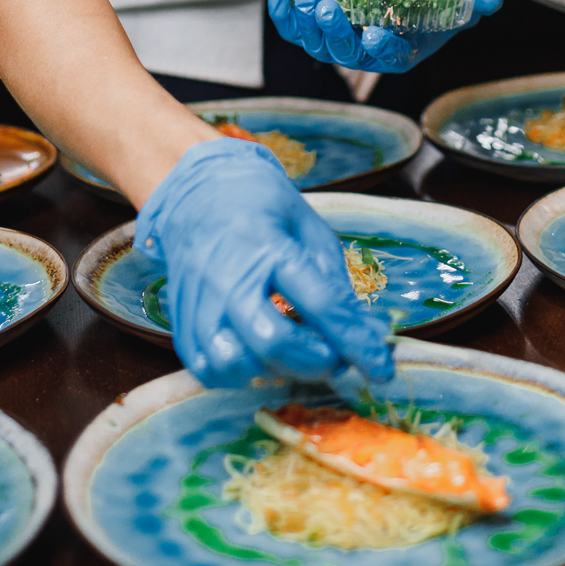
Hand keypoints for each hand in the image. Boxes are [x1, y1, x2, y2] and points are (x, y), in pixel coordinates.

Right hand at [135, 136, 396, 390]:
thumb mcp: (309, 229)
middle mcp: (228, 276)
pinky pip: (211, 370)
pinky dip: (243, 374)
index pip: (321, 304)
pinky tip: (262, 357)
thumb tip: (368, 335)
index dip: (357, 344)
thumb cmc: (262, 207)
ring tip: (297, 353)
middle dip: (316, 362)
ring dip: (278, 370)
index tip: (382, 369)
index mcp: (268, 245)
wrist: (198, 191)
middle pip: (274, 342)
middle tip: (336, 357)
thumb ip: (335, 282)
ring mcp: (200, 302)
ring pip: (239, 364)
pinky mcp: (182, 323)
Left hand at [267, 0, 502, 74]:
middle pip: (344, 52)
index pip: (388, 58)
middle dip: (333, 31)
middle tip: (326, 7)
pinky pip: (293, 25)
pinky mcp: (316, 22)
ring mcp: (337, 39)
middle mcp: (365, 52)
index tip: (375, 34)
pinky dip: (283, 11)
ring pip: (314, 41)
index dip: (380, 48)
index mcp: (400, 53)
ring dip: (304, 20)